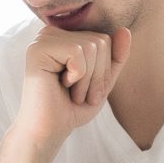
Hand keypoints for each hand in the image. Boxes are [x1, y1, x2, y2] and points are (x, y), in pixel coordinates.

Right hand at [15, 20, 129, 153]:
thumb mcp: (102, 81)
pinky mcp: (38, 49)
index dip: (103, 69)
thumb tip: (125, 30)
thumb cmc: (72, 108)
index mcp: (65, 38)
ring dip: (87, 79)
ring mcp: (43, 39)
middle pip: (100, 41)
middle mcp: (52, 34)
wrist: (48, 132)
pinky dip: (77, 77)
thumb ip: (115, 56)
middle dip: (97, 75)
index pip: (104, 40)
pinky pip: (77, 53)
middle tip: (78, 94)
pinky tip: (59, 85)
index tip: (85, 89)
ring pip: (91, 46)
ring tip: (70, 91)